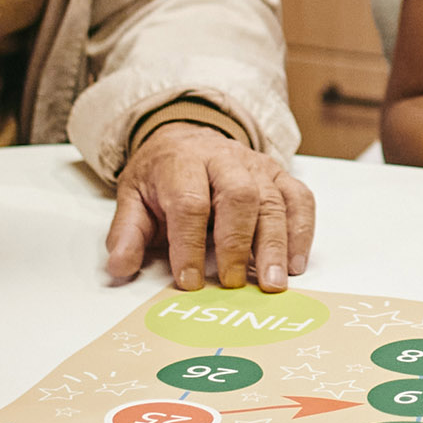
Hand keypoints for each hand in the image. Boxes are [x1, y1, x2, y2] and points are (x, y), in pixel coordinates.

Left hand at [104, 123, 315, 290]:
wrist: (185, 139)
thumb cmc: (161, 176)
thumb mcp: (133, 197)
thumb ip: (127, 233)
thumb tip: (120, 267)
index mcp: (181, 162)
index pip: (189, 202)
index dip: (188, 244)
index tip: (189, 281)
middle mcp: (223, 159)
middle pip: (239, 196)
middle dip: (237, 243)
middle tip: (235, 283)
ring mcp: (256, 166)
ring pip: (274, 200)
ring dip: (276, 245)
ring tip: (273, 283)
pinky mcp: (279, 175)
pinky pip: (300, 199)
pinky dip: (302, 231)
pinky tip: (295, 264)